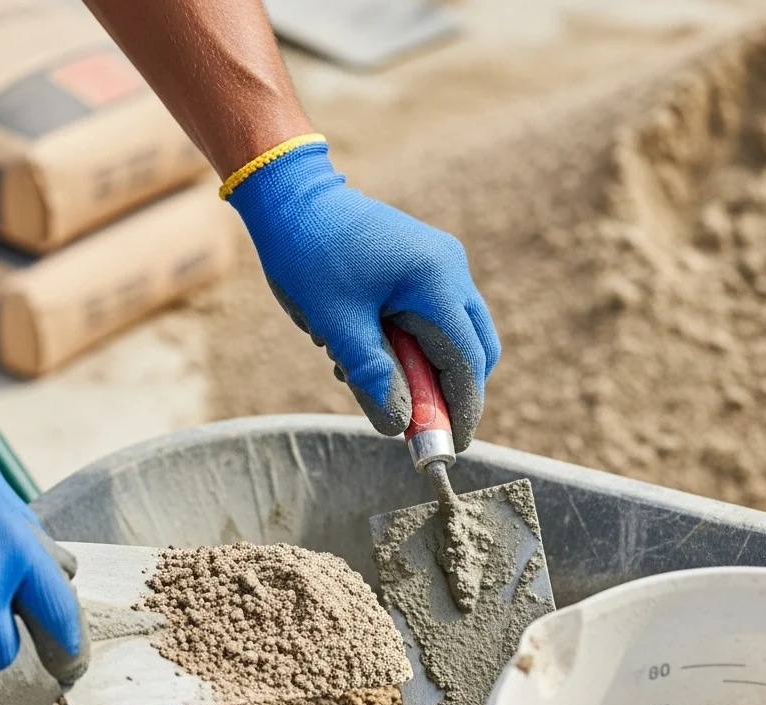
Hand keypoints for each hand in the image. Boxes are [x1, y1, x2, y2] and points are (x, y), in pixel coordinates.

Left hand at [226, 139, 500, 449]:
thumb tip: (399, 427)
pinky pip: (432, 319)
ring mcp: (440, 264)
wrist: (290, 196)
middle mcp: (450, 269)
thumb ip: (373, 377)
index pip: (466, 360)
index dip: (462, 408)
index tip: (451, 447)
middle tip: (417, 425)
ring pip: (453, 336)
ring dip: (423, 370)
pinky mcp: (423, 266)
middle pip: (474, 349)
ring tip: (365, 376)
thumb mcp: (337, 326)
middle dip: (449, 392)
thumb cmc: (308, 255)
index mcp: (435, 281)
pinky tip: (365, 350)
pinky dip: (411, 347)